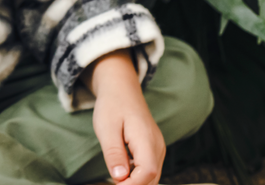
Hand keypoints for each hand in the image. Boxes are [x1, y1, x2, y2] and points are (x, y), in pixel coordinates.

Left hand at [87, 50, 164, 184]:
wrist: (122, 89)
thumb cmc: (112, 106)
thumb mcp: (106, 128)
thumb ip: (114, 153)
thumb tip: (119, 177)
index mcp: (147, 140)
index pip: (147, 172)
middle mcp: (157, 147)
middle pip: (152, 178)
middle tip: (111, 182)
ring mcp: (158, 149)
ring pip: (151, 176)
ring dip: (135, 181)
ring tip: (115, 176)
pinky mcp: (153, 150)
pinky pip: (148, 169)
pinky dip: (136, 176)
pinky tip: (121, 170)